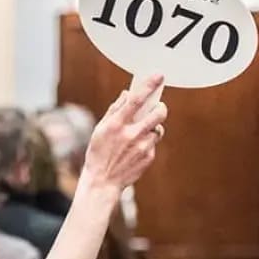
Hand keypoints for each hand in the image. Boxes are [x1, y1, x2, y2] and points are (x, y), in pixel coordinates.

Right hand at [81, 75, 166, 193]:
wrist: (102, 182)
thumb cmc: (98, 153)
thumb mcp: (100, 130)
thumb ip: (114, 111)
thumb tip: (127, 95)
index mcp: (116, 124)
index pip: (136, 99)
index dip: (149, 85)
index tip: (159, 75)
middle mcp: (131, 134)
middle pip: (158, 113)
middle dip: (160, 108)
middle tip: (157, 107)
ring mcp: (142, 146)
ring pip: (158, 129)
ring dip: (152, 127)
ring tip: (140, 133)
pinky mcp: (148, 157)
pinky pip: (153, 144)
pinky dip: (147, 143)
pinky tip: (134, 150)